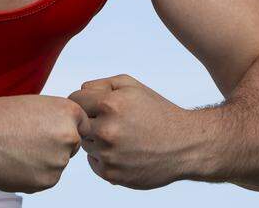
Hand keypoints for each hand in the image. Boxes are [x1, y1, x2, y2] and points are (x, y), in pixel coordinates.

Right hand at [0, 94, 85, 193]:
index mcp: (69, 112)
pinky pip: (45, 178)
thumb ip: (57, 119)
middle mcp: (69, 136)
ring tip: (17, 149)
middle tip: (28, 139)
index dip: (64, 127)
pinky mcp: (47, 181)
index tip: (48, 129)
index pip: (81, 125)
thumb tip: (67, 133)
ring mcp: (59, 161)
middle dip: (55, 146)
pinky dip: (33, 173)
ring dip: (43, 161)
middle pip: (71, 146)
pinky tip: (15, 161)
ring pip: (57, 164)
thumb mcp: (36, 105)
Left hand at [67, 74, 188, 189]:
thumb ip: (101, 84)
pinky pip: (94, 162)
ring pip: (85, 144)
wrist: (185, 145)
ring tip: (121, 137)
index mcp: (109, 105)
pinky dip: (104, 157)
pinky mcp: (112, 174)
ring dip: (97, 140)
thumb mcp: (132, 87)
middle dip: (90, 121)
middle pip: (77, 124)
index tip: (95, 105)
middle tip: (112, 122)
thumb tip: (80, 90)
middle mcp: (106, 131)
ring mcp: (108, 155)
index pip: (74, 99)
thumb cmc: (157, 112)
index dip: (84, 100)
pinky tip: (123, 151)